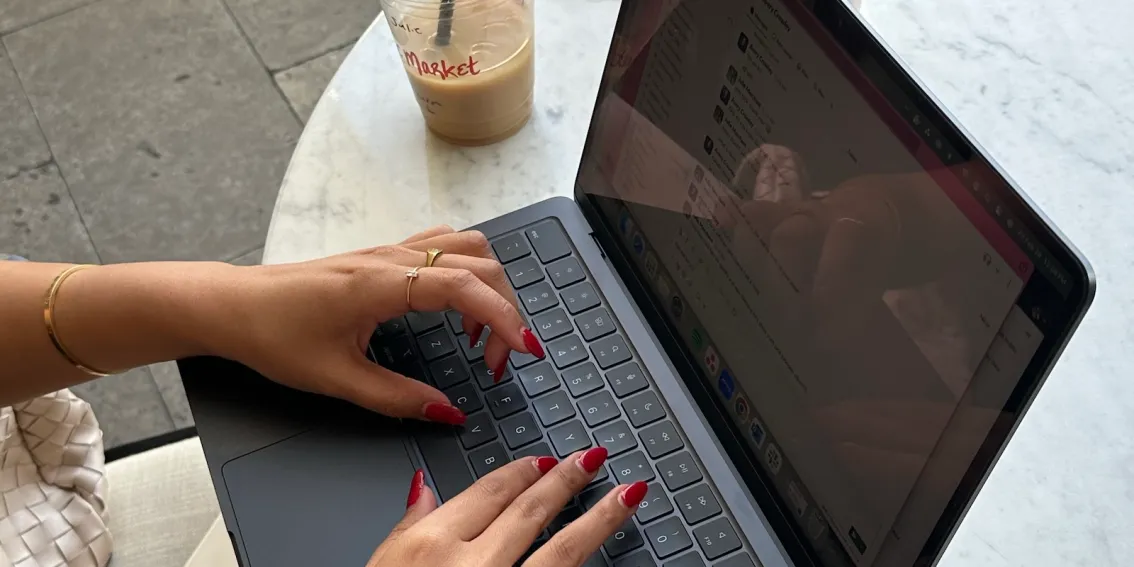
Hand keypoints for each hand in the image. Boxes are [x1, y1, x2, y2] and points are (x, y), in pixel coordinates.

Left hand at [210, 225, 545, 423]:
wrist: (233, 304)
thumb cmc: (274, 335)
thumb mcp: (336, 379)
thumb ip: (397, 398)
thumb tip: (448, 413)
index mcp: (383, 283)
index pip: (467, 286)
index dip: (505, 317)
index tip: (523, 351)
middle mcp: (393, 257)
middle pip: (480, 262)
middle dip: (504, 309)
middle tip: (498, 360)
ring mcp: (390, 250)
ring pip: (467, 246)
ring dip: (489, 286)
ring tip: (482, 335)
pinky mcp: (384, 255)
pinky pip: (444, 246)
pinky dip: (468, 272)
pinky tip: (457, 308)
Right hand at [367, 448, 647, 566]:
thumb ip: (407, 527)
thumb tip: (424, 489)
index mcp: (430, 545)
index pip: (486, 493)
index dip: (521, 473)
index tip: (544, 463)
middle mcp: (472, 565)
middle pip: (528, 511)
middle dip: (565, 481)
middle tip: (591, 460)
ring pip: (563, 550)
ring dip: (600, 517)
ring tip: (628, 494)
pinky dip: (588, 566)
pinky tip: (617, 553)